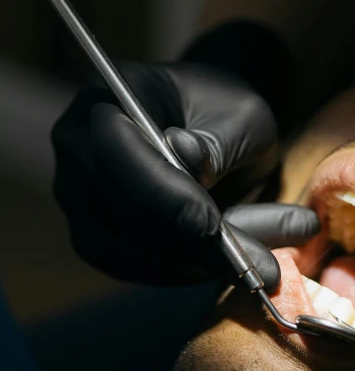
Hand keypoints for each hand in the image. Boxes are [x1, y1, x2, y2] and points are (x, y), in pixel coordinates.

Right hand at [52, 62, 318, 290]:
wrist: (209, 129)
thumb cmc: (226, 113)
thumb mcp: (242, 115)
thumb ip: (217, 140)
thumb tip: (184, 154)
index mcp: (105, 97)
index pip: (116, 148)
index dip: (161, 191)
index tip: (210, 224)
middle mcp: (77, 146)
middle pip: (120, 209)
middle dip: (191, 243)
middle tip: (260, 266)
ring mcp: (77, 194)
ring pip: (128, 248)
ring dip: (198, 263)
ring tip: (261, 264)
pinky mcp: (93, 233)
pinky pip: (132, 266)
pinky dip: (183, 273)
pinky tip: (228, 266)